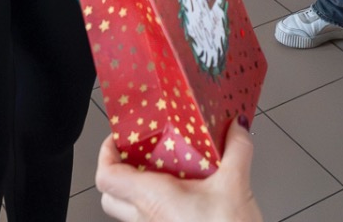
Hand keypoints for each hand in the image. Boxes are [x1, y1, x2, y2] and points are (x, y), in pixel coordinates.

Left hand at [95, 122, 259, 221]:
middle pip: (111, 196)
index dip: (105, 153)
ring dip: (138, 189)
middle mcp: (146, 218)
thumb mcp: (235, 184)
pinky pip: (149, 219)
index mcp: (152, 199)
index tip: (117, 138)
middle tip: (136, 153)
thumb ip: (236, 150)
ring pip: (129, 210)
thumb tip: (237, 128)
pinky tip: (183, 192)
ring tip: (163, 168)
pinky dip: (157, 203)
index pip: (106, 176)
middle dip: (118, 171)